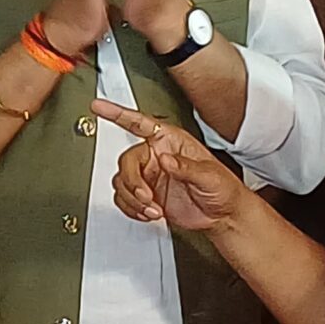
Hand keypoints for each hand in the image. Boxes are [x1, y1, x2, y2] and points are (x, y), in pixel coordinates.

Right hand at [91, 99, 245, 231]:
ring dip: (134, 200)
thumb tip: (165, 160)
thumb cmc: (224, 190)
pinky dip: (132, 209)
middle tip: (146, 197)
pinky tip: (149, 213)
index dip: (117, 114)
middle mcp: (157, 156)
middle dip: (133, 183)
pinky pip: (124, 199)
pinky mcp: (146, 195)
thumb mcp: (211, 176)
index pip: (139, 124)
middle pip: (127, 161)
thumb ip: (187, 167)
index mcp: (171, 142)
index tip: (99, 107)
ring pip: (122, 182)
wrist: (224, 216)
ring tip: (153, 209)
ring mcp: (150, 176)